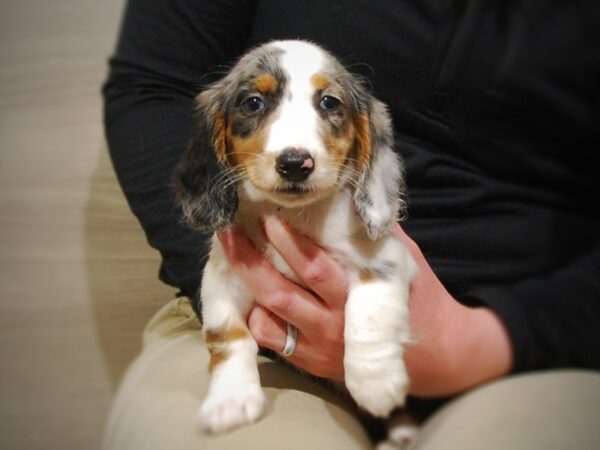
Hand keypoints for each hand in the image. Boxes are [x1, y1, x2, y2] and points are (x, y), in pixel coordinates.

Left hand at [218, 217, 512, 395]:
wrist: (435, 358)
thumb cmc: (420, 301)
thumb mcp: (404, 262)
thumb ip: (373, 237)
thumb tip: (346, 198)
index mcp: (358, 298)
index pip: (316, 269)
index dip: (289, 244)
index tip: (269, 217)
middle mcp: (334, 326)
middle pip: (282, 293)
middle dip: (252, 261)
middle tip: (229, 232)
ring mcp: (320, 349)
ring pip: (271, 316)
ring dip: (247, 284)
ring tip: (228, 253)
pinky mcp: (311, 363)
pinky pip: (272, 341)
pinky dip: (255, 316)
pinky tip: (245, 291)